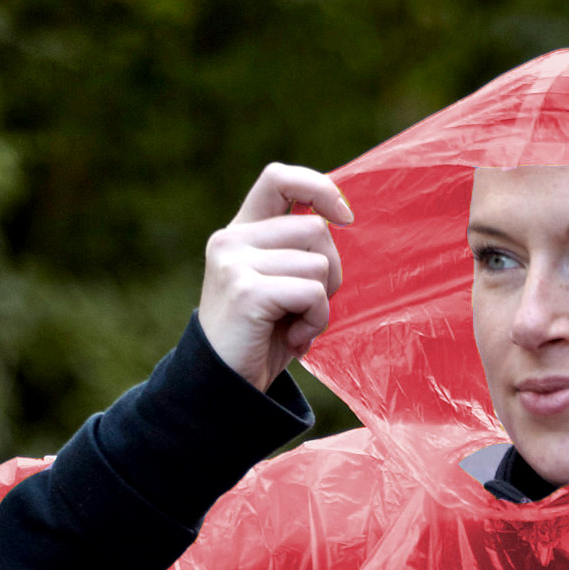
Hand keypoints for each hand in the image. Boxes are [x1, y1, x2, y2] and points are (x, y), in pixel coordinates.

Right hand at [197, 163, 354, 391]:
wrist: (223, 390)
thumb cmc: (259, 342)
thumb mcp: (278, 287)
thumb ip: (296, 253)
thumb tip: (340, 219)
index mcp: (239, 233)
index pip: (279, 178)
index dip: (319, 188)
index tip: (345, 217)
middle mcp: (231, 240)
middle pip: (315, 229)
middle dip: (330, 273)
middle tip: (308, 309)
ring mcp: (235, 263)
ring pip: (318, 264)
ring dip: (321, 305)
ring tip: (294, 329)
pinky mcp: (247, 291)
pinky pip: (312, 293)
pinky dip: (316, 322)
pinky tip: (293, 340)